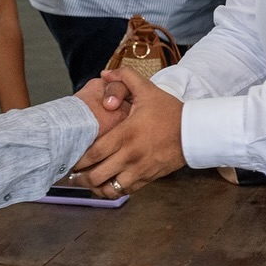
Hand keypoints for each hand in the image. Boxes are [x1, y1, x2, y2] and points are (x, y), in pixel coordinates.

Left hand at [72, 67, 184, 198]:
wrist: (195, 132)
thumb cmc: (169, 111)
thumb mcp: (147, 89)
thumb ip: (124, 78)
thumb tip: (104, 74)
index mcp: (126, 134)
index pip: (94, 153)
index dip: (78, 159)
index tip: (70, 155)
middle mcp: (131, 156)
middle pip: (97, 175)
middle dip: (80, 177)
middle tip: (71, 172)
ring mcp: (139, 170)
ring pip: (109, 189)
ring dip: (95, 187)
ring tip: (85, 181)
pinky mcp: (148, 179)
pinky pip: (124, 191)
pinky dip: (111, 191)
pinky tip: (104, 184)